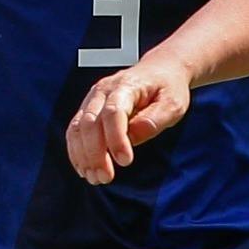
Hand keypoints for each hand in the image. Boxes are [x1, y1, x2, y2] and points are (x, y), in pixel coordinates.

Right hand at [65, 59, 194, 183]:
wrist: (158, 70)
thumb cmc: (168, 88)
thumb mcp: (174, 103)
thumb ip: (156, 119)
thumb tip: (134, 136)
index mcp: (126, 86)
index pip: (114, 112)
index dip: (116, 139)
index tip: (126, 161)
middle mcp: (103, 90)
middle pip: (90, 122)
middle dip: (95, 153)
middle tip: (105, 178)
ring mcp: (92, 99)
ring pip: (78, 128)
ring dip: (83, 156)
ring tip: (95, 178)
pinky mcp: (87, 109)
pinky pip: (75, 131)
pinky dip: (77, 152)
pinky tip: (85, 170)